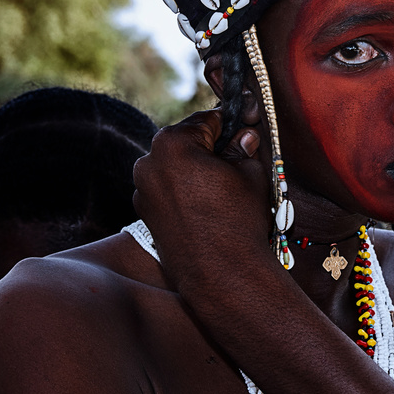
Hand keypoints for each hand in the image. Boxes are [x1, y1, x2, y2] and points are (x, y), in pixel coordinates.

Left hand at [132, 109, 274, 290]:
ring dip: (196, 170)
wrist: (222, 273)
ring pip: (175, 166)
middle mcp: (148, 161)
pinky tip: (207, 207)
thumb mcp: (251, 174)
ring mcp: (141, 188)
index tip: (247, 128)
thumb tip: (244, 136)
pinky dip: (184, 191)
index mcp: (173, 142)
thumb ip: (244, 148)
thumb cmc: (238, 220)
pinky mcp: (144, 211)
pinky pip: (166, 189)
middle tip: (238, 161)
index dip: (232, 124)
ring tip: (224, 189)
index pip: (208, 119)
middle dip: (211, 148)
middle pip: (187, 142)